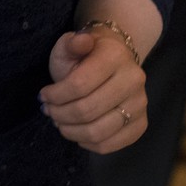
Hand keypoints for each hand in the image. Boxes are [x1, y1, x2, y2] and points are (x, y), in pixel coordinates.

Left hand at [40, 29, 147, 154]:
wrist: (115, 60)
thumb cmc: (86, 55)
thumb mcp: (71, 45)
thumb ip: (71, 43)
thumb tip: (80, 41)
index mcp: (115, 56)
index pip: (79, 85)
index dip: (56, 95)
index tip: (44, 96)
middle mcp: (134, 79)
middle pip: (87, 110)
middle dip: (60, 115)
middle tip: (49, 112)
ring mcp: (140, 104)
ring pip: (98, 132)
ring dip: (71, 131)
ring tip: (60, 123)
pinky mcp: (141, 124)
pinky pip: (110, 145)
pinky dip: (87, 143)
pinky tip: (77, 132)